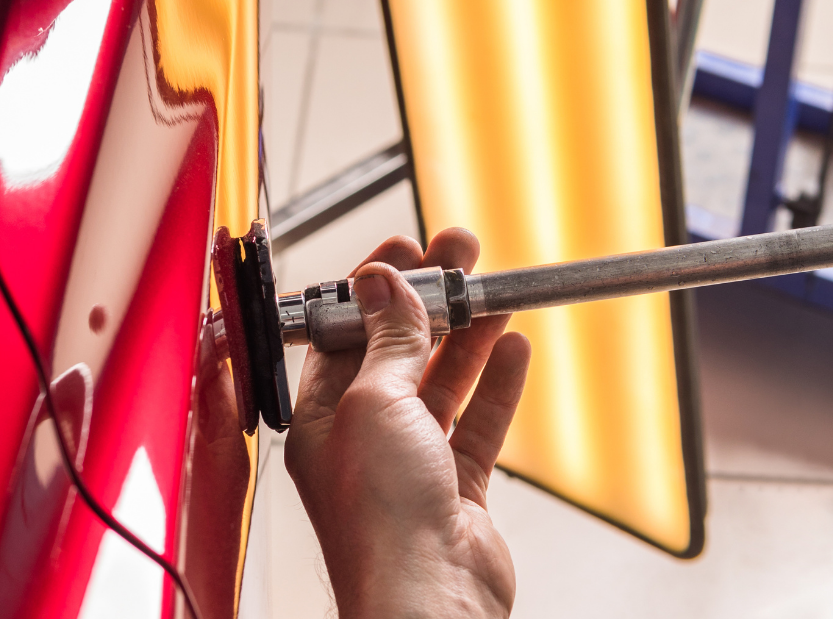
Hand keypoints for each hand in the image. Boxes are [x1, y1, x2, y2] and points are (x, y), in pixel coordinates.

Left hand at [284, 229, 530, 617]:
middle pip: (396, 352)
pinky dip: (496, 385)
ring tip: (491, 292)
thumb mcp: (374, 403)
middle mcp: (360, 439)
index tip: (404, 249)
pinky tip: (512, 348)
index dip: (373, 289)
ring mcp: (411, 464)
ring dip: (466, 336)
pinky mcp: (456, 489)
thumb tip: (382, 283)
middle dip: (428, 300)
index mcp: (319, 417)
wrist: (428, 599)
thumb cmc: (380, 519)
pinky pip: (477, 423)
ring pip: (441, 383)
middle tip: (459, 254)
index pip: (343, 335)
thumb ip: (387, 342)